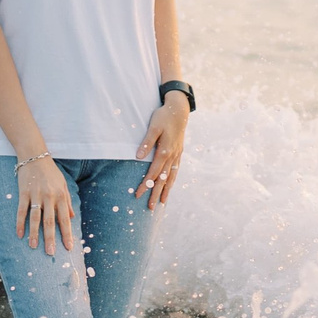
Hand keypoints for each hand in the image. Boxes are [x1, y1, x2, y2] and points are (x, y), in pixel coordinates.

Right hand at [16, 155, 74, 256]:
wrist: (35, 156)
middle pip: (50, 221)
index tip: (69, 247)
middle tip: (50, 253)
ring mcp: (36, 195)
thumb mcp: (64, 185)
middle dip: (51, 238)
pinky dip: (20, 222)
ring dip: (34, 233)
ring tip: (33, 246)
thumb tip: (72, 217)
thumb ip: (67, 201)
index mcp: (61, 196)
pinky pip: (21, 210)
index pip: (64, 219)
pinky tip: (19, 234)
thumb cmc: (51, 172)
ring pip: (35, 218)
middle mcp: (49, 197)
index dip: (67, 234)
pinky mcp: (24, 192)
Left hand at [135, 94, 190, 208]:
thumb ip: (146, 142)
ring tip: (162, 202)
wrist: (179, 110)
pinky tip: (170, 185)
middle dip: (156, 193)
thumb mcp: (153, 127)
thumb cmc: (163, 117)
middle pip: (163, 179)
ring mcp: (177, 155)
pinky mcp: (179, 152)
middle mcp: (172, 156)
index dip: (146, 184)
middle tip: (151, 207)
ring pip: (171, 177)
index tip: (138, 195)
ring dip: (166, 190)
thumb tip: (138, 157)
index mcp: (164, 151)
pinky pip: (176, 170)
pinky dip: (172, 180)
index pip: (153, 173)